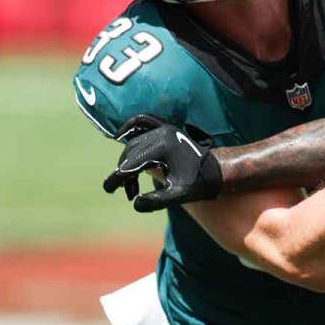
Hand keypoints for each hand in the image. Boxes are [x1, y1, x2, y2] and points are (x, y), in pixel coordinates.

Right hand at [102, 114, 222, 212]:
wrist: (216, 170)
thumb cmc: (199, 184)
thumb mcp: (179, 195)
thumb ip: (158, 201)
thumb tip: (135, 204)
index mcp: (163, 148)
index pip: (132, 164)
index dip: (117, 178)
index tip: (108, 190)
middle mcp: (162, 133)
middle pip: (130, 153)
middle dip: (125, 174)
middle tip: (128, 193)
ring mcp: (164, 128)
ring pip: (134, 144)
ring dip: (128, 162)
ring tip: (133, 186)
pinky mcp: (166, 127)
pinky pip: (143, 120)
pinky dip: (130, 126)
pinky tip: (120, 134)